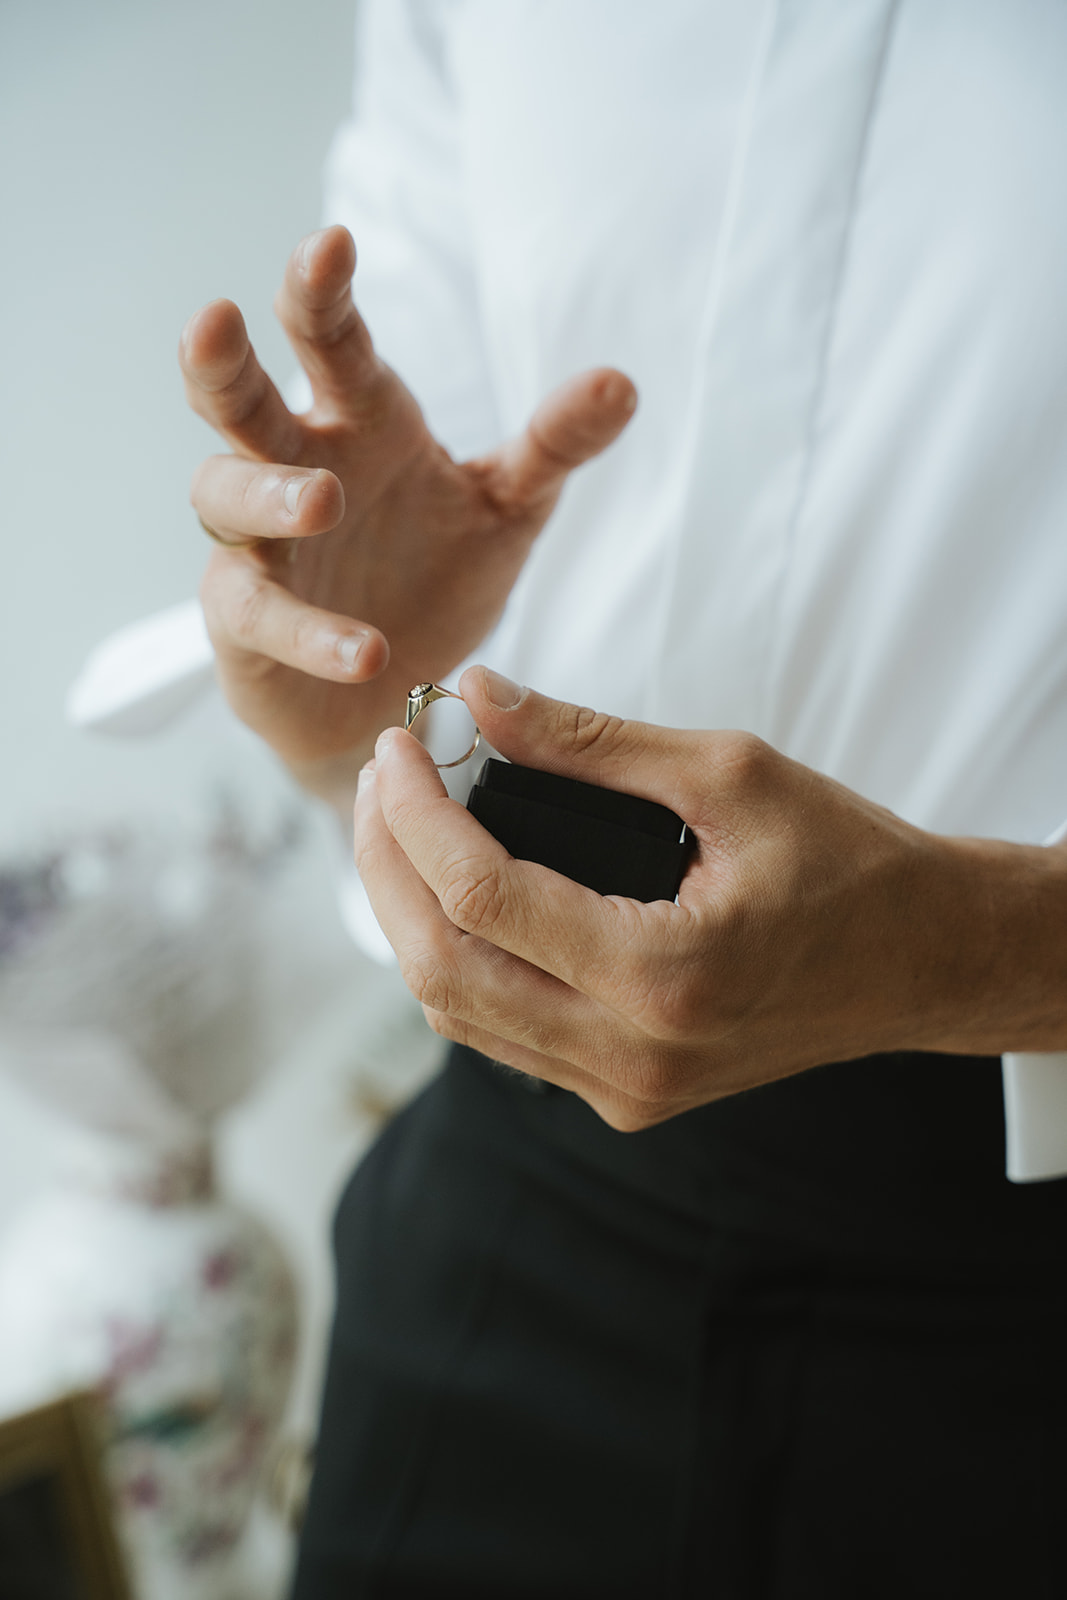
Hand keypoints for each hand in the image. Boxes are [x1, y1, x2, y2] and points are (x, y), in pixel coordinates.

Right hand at [180, 227, 635, 800]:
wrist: (399, 698)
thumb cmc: (436, 579)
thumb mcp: (507, 507)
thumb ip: (552, 446)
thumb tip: (622, 382)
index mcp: (358, 424)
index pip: (329, 341)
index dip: (319, 290)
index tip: (330, 241)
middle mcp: (295, 468)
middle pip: (235, 400)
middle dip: (220, 360)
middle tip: (216, 318)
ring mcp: (259, 545)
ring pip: (224, 497)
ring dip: (266, 493)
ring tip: (321, 499)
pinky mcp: (247, 623)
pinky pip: (260, 615)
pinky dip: (309, 631)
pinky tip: (366, 650)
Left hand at [354, 669, 1066, 1129]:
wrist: (921, 960)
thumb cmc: (850, 863)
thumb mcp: (728, 774)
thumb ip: (590, 740)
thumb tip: (479, 697)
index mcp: (667, 976)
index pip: (482, 897)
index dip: (417, 813)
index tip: (398, 746)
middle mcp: (634, 1056)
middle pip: (443, 968)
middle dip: (387, 865)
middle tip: (379, 782)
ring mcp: (625, 1090)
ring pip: (458, 1012)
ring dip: (410, 915)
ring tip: (403, 823)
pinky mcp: (624, 1094)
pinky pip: (502, 1033)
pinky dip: (459, 959)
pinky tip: (457, 889)